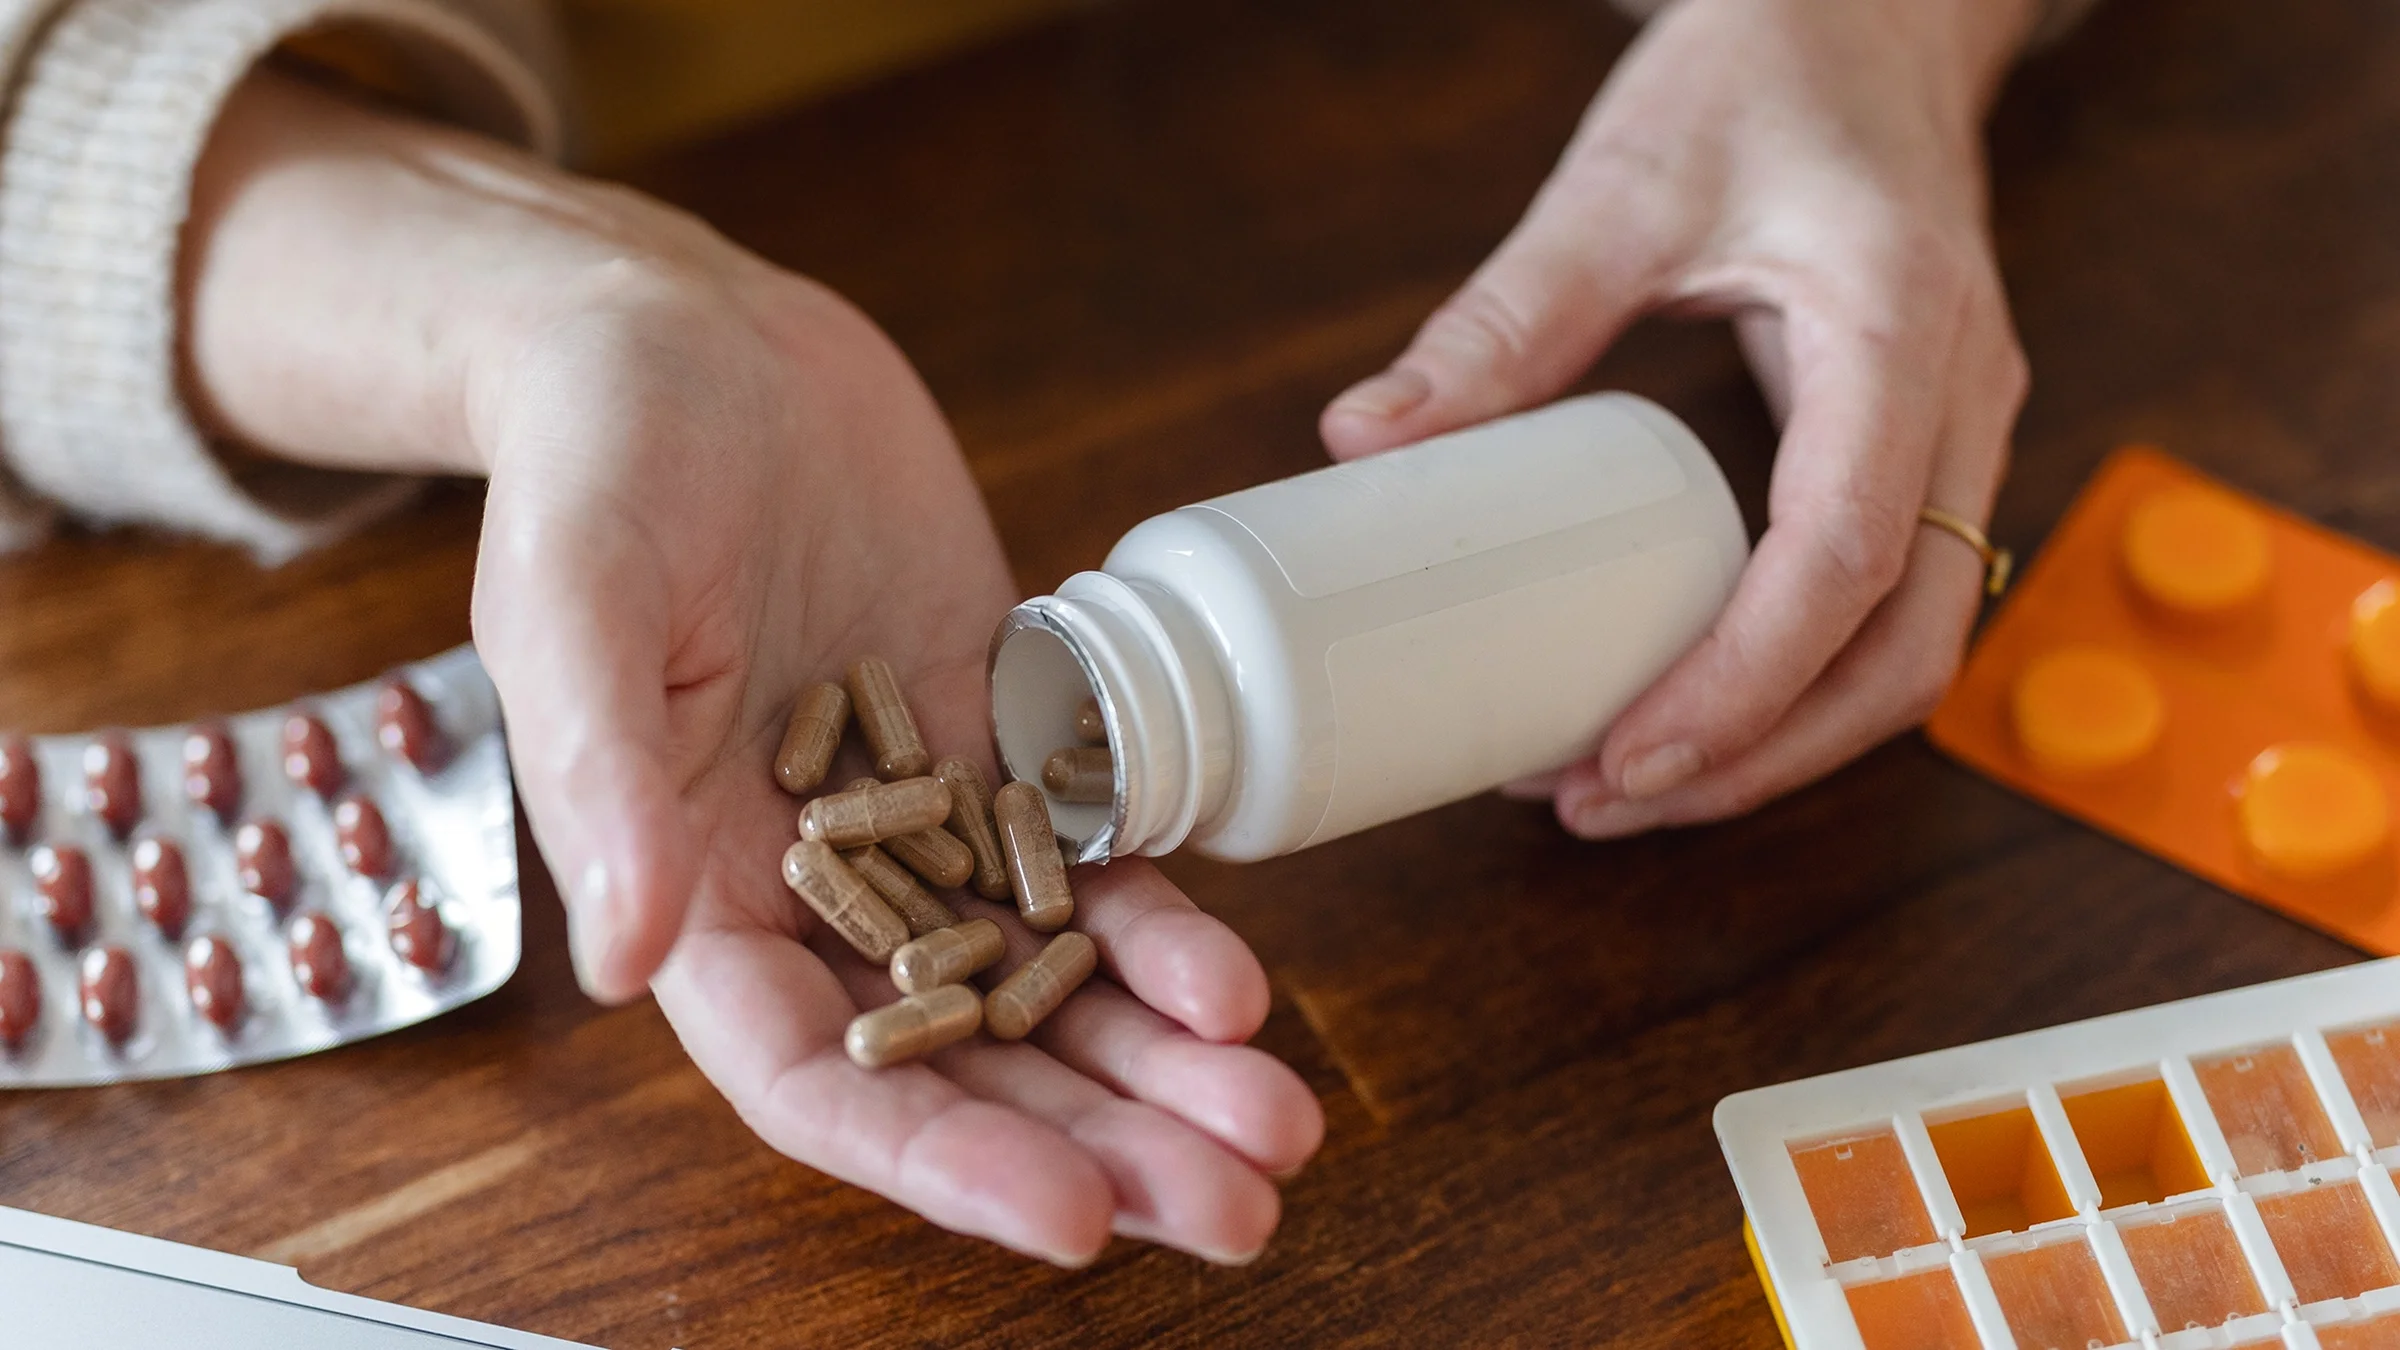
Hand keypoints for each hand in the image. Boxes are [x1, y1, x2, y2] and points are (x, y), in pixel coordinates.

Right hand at [185, 72, 1321, 1264]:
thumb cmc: (601, 470)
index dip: (938, 1159)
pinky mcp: (1002, 743)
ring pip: (1048, 984)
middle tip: (1240, 1206)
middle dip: (1100, 1141)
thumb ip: (606, 782)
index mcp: (696, 890)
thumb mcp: (575, 606)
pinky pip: (1090, 863)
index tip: (1069, 1215)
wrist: (701, 351)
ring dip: (1159, 1066)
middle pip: (965, 1062)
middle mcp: (818, 890)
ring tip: (1279, 1127)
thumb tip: (632, 964)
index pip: (817, 1076)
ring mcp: (924, 823)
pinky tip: (1238, 986)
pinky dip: (1164, 931)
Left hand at [1320, 0, 2036, 836]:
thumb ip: (1504, 317)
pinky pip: (1885, 600)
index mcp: (1898, 330)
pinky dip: (1796, 680)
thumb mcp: (1623, 184)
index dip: (1741, 688)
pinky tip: (1688, 703)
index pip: (1844, 561)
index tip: (1626, 760)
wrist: (1874, 14)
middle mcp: (1960, 400)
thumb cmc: (1767, 72)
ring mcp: (1958, 430)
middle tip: (1604, 801)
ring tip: (1625, 781)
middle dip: (1762, 757)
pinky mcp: (1922, 446)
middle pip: (1904, 652)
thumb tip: (1367, 442)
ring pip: (1910, 647)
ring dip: (1783, 740)